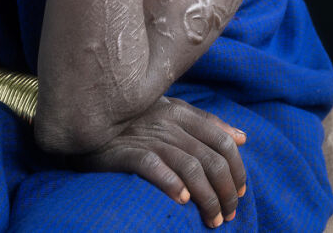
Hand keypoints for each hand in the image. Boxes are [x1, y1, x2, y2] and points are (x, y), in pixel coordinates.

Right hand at [72, 96, 246, 227]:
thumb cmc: (136, 119)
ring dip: (207, 198)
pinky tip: (181, 200)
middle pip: (211, 159)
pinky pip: (153, 167)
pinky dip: (170, 183)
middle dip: (226, 191)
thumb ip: (206, 123)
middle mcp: (169, 124)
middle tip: (229, 215)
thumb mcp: (171, 111)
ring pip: (191, 168)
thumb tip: (242, 137)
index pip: (222, 141)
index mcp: (181, 112)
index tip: (241, 191)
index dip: (237, 169)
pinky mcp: (127, 152)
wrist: (90, 117)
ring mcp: (149, 137)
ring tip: (212, 221)